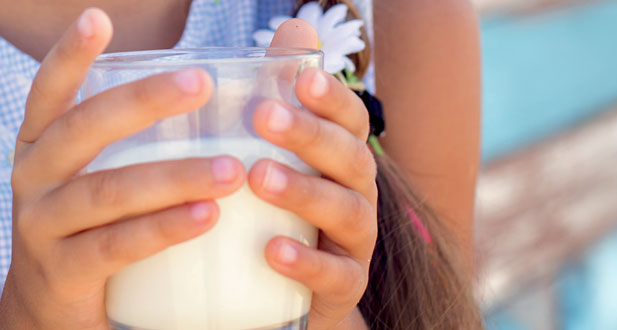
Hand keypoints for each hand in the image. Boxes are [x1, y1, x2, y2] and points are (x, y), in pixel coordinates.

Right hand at [0, 8, 239, 328]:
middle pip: (83, 130)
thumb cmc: (93, 231)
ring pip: (106, 193)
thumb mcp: (99, 179)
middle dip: (142, 103)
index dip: (69, 55)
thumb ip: (142, 136)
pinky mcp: (62, 274)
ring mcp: (40, 228)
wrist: (50, 318)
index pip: (48, 92)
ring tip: (232, 171)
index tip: (97, 18)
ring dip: (172, 177)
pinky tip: (206, 218)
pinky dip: (162, 229)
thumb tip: (224, 75)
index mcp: (39, 146)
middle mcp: (31, 179)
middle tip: (201, 83)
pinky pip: (115, 246)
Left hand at [255, 19, 379, 329]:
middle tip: (263, 117)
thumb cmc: (278, 215)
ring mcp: (354, 245)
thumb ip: (282, 94)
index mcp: (342, 160)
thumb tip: (293, 24)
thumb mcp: (275, 155)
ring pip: (346, 213)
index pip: (349, 121)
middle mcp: (358, 196)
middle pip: (349, 159)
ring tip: (258, 178)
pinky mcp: (342, 291)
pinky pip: (336, 277)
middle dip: (310, 136)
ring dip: (303, 191)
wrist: (289, 303)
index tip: (303, 79)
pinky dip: (306, 263)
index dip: (332, 99)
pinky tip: (273, 250)